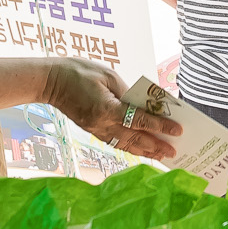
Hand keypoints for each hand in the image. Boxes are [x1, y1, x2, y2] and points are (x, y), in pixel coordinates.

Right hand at [44, 59, 179, 161]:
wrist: (50, 81)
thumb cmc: (79, 72)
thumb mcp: (108, 75)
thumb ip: (127, 92)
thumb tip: (145, 105)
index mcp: (107, 109)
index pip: (140, 120)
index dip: (160, 126)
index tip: (177, 131)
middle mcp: (102, 124)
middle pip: (135, 139)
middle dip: (156, 146)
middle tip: (174, 152)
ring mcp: (96, 130)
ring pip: (125, 145)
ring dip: (145, 151)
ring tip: (161, 156)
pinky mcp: (92, 131)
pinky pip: (115, 143)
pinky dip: (130, 148)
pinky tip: (140, 150)